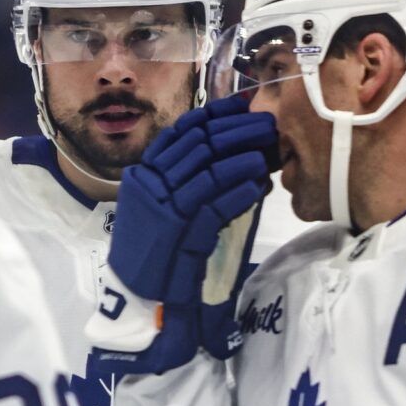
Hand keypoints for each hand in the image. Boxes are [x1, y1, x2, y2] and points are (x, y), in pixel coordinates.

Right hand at [91, 97, 273, 374]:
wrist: (137, 300)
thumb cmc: (155, 257)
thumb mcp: (166, 211)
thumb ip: (187, 183)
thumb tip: (231, 156)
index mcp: (143, 175)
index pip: (180, 132)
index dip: (213, 115)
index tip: (242, 106)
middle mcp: (148, 184)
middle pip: (197, 145)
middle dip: (236, 130)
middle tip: (267, 125)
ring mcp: (160, 207)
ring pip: (207, 170)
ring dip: (242, 158)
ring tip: (268, 154)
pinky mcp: (175, 233)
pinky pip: (213, 204)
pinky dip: (238, 192)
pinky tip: (259, 187)